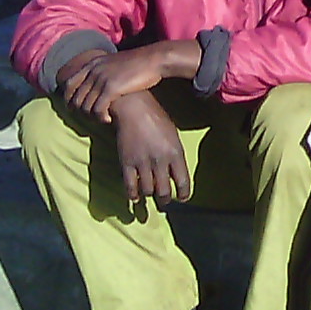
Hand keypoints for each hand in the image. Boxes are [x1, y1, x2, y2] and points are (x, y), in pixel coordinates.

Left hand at [60, 42, 194, 121]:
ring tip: (102, 118)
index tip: (73, 108)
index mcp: (93, 63)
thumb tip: (97, 81)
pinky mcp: (111, 88)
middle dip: (80, 111)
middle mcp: (94, 71)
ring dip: (91, 116)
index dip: (68, 98)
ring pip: (85, 106)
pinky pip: (98, 109)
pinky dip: (101, 118)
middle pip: (76, 97)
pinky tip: (108, 120)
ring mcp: (101, 79)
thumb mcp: (115, 61)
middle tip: (89, 117)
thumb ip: (103, 69)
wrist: (154, 59)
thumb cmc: (138, 63)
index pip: (69, 83)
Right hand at [113, 90, 191, 206]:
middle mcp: (160, 160)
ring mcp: (143, 163)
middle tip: (165, 201)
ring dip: (150, 196)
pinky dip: (133, 195)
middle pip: (164, 191)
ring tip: (151, 196)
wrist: (134, 108)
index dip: (183, 194)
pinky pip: (130, 186)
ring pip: (148, 191)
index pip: (182, 182)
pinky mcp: (127, 163)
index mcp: (175, 152)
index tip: (183, 198)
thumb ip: (174, 155)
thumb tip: (175, 173)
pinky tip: (135, 196)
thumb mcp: (172, 135)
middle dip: (165, 199)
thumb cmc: (156, 118)